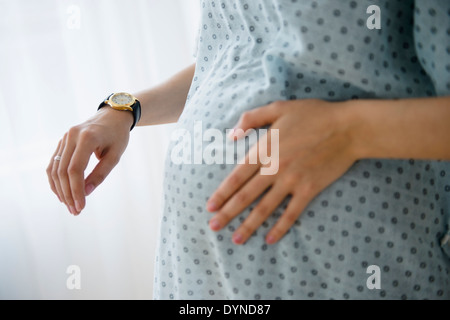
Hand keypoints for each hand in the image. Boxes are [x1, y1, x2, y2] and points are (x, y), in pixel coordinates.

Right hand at [47, 108, 132, 214]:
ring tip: (69, 205)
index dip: (76, 190)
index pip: (75, 169)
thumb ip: (101, 174)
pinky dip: (55, 180)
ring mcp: (64, 138)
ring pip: (55, 168)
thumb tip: (86, 193)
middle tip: (75, 211)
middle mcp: (71, 136)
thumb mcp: (115, 155)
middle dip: (67, 193)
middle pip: (62, 171)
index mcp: (87, 138)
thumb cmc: (117, 136)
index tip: (81, 206)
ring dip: (60, 189)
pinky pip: (54, 163)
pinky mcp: (62, 142)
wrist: (112, 116)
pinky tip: (62, 193)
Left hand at [207, 99, 357, 244]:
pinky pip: (291, 213)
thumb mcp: (278, 108)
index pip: (236, 177)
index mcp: (264, 150)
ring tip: (235, 239)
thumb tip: (231, 136)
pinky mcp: (309, 190)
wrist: (347, 127)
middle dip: (227, 213)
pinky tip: (270, 239)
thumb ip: (251, 119)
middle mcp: (274, 169)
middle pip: (246, 196)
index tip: (210, 207)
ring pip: (265, 208)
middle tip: (214, 227)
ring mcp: (292, 181)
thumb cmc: (312, 115)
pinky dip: (280, 228)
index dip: (221, 193)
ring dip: (248, 225)